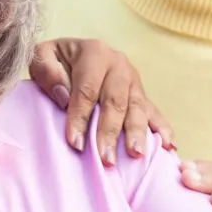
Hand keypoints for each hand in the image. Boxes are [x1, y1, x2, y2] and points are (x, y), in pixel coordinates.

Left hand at [28, 38, 173, 164]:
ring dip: (137, 133)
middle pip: (116, 101)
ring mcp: (133, 79)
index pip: (87, 90)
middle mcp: (118, 64)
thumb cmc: (54, 62)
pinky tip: (169, 146)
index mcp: (94, 52)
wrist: (71, 55)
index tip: (75, 144)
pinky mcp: (141, 94)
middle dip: (110, 131)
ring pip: (137, 107)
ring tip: (135, 155)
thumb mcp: (41, 57)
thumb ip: (47, 72)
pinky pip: (154, 111)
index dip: (81, 117)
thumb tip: (64, 95)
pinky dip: (163, 128)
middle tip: (106, 158)